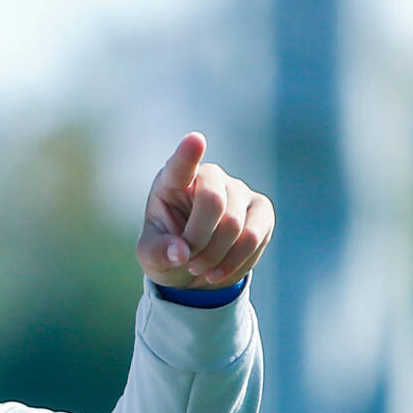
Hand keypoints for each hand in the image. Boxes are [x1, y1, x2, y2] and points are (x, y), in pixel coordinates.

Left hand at [137, 133, 274, 291]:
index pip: (181, 165)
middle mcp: (209, 176)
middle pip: (213, 202)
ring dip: (215, 257)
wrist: (196, 268)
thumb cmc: (168, 252)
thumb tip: (181, 253)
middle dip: (199, 241)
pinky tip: (218, 272)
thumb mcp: (151, 257)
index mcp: (174, 180)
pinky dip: (234, 263)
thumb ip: (159, 253)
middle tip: (188, 262)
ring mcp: (238, 190)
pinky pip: (253, 237)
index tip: (195, 140)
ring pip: (234, 224)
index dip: (189, 154)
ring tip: (200, 269)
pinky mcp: (261, 209)